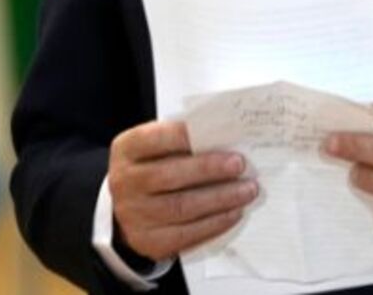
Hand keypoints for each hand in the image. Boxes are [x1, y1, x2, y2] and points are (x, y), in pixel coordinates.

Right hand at [108, 120, 256, 260]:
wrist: (129, 207)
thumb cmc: (155, 166)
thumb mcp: (158, 147)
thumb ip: (183, 140)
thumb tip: (227, 137)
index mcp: (127, 150)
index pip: (155, 139)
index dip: (185, 136)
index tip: (219, 131)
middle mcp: (124, 183)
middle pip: (169, 176)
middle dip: (208, 169)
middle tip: (240, 164)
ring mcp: (133, 215)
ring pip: (181, 207)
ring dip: (220, 198)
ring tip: (248, 190)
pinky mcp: (148, 241)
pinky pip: (186, 234)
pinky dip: (215, 223)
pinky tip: (235, 212)